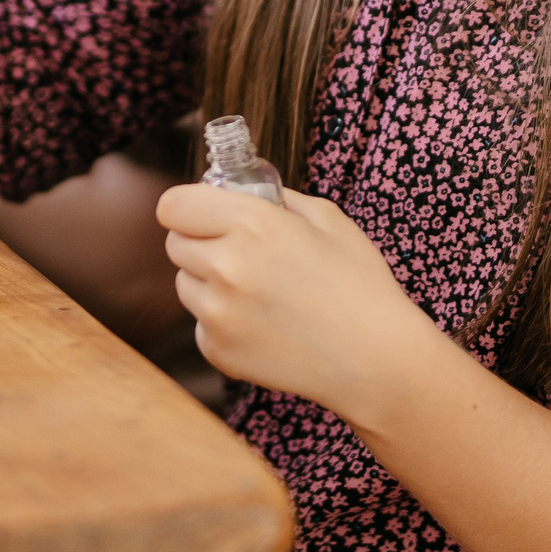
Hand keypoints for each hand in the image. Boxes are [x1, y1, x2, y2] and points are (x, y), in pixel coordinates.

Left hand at [158, 184, 443, 419]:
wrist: (377, 360)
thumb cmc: (359, 284)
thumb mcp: (327, 219)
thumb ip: (276, 199)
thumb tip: (242, 191)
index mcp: (251, 224)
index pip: (173, 205)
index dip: (187, 207)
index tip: (203, 214)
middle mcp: (226, 267)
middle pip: (175, 244)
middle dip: (200, 242)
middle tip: (238, 252)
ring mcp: (218, 314)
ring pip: (185, 284)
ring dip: (207, 282)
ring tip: (257, 292)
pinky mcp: (218, 351)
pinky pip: (201, 324)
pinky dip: (222, 322)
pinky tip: (263, 324)